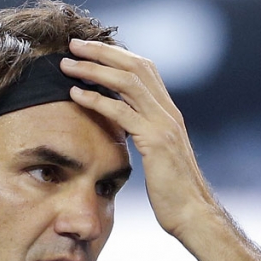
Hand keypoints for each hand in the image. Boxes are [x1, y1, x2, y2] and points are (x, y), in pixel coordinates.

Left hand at [61, 39, 217, 237]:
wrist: (193, 215)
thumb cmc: (172, 193)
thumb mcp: (158, 157)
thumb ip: (144, 135)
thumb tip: (125, 128)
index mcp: (168, 112)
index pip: (143, 68)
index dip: (116, 54)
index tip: (90, 49)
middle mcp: (168, 112)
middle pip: (135, 65)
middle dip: (102, 51)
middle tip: (73, 44)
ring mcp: (164, 124)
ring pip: (128, 82)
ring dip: (94, 69)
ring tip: (67, 64)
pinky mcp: (155, 142)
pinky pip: (122, 112)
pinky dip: (96, 100)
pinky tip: (75, 95)